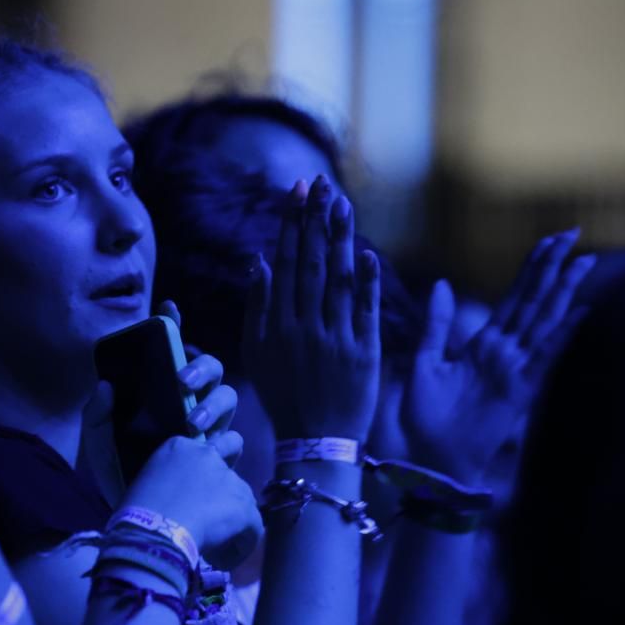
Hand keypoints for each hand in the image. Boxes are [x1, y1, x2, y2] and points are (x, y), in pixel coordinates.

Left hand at [81, 305, 240, 504]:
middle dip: (201, 369)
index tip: (168, 309)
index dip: (172, 325)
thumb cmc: (117, 472)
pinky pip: (233, 442)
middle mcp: (190, 403)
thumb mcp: (98, 443)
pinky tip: (207, 452)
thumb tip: (104, 385)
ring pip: (228, 400)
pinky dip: (222, 444)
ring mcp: (209, 430)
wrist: (138, 520)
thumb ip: (96, 414)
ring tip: (191, 426)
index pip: (170, 350)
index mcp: (161, 391)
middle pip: (212, 369)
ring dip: (212, 407)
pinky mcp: (220, 460)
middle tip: (181, 382)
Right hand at [123, 434, 261, 571]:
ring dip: (233, 519)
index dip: (204, 472)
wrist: (152, 530)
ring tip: (215, 545)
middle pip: (231, 458)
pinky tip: (223, 560)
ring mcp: (229, 478)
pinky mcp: (243, 505)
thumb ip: (168, 482)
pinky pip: (253, 528)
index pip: (203, 449)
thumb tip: (176, 503)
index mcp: (180, 447)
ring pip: (243, 500)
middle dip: (230, 477)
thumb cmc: (136, 512)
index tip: (196, 494)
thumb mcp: (148, 482)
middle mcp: (208, 455)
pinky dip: (241, 545)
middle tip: (222, 505)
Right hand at [243, 176, 381, 441]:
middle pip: (312, 263)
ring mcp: (337, 339)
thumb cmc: (284, 395)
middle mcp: (305, 327)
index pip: (286, 263)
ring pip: (340, 279)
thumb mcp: (256, 354)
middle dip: (316, 220)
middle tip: (321, 183)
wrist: (316, 441)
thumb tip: (259, 261)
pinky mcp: (365, 352)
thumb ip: (257, 307)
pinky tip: (369, 252)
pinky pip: (367, 310)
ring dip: (341, 239)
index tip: (297, 191)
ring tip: (342, 203)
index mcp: (277, 325)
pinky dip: (368, 281)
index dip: (292, 224)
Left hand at [402, 231, 592, 484]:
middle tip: (573, 233)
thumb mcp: (424, 361)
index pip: (515, 296)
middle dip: (553, 267)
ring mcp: (515, 369)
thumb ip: (436, 324)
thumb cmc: (424, 417)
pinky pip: (543, 356)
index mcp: (483, 342)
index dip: (533, 267)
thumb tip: (442, 283)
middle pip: (535, 301)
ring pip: (544, 321)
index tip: (551, 240)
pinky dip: (560, 334)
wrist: (428, 458)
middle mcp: (505, 352)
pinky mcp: (519, 390)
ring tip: (583, 261)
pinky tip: (580, 311)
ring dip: (562, 291)